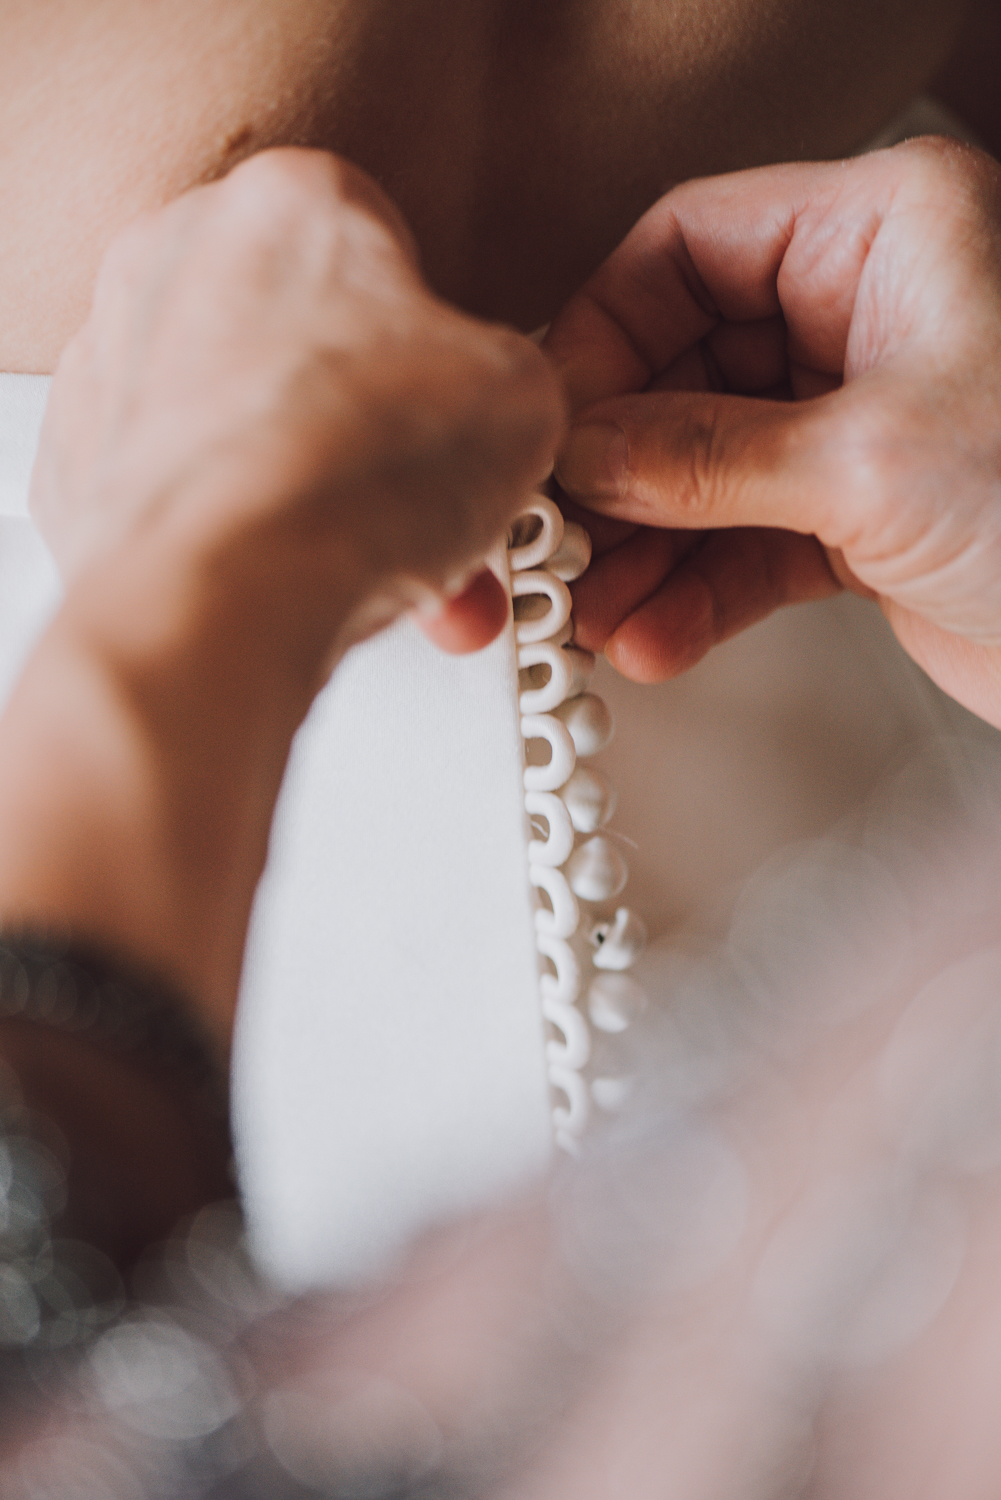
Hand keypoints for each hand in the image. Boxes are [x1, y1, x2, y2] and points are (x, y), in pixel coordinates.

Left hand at [32, 148, 562, 676]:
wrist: (223, 594)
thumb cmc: (346, 477)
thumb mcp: (519, 400)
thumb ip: (508, 381)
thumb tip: (498, 411)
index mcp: (292, 205)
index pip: (390, 251)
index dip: (442, 343)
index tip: (460, 403)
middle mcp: (181, 260)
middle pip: (313, 343)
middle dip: (380, 431)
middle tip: (428, 497)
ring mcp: (119, 360)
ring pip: (252, 422)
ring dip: (324, 489)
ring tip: (383, 561)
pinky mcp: (83, 462)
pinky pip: (191, 486)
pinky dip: (244, 528)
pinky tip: (301, 573)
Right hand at [545, 138, 1000, 727]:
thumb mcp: (875, 460)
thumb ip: (708, 453)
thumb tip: (585, 451)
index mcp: (886, 236)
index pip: (690, 248)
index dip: (603, 332)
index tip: (552, 423)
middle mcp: (868, 318)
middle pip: (683, 368)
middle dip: (616, 466)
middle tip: (556, 534)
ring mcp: (861, 424)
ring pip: (707, 469)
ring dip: (643, 548)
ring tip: (592, 610)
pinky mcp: (864, 519)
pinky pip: (748, 543)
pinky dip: (697, 593)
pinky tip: (655, 636)